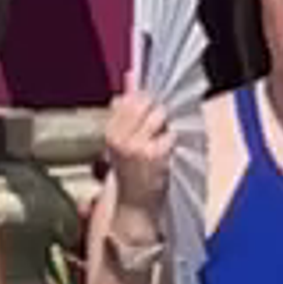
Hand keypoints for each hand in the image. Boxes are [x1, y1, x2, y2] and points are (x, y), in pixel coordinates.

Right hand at [103, 80, 180, 238]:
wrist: (133, 208)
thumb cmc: (130, 171)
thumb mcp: (122, 139)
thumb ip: (124, 107)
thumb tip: (130, 76)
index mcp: (110, 131)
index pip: (129, 98)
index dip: (143, 99)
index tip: (149, 105)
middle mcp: (120, 138)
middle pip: (145, 102)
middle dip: (155, 108)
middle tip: (157, 122)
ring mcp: (137, 146)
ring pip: (159, 115)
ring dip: (165, 124)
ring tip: (160, 137)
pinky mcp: (155, 155)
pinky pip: (170, 133)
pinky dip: (171, 139)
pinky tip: (166, 150)